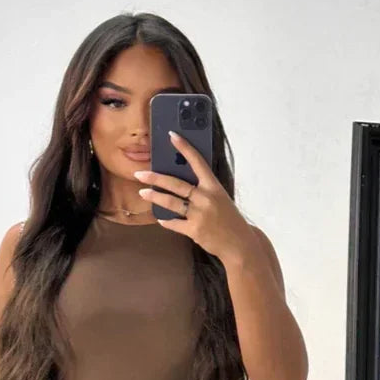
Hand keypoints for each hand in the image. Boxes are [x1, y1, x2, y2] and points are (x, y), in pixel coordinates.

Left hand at [133, 130, 250, 261]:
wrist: (239, 243)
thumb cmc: (228, 219)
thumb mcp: (220, 199)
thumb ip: (203, 190)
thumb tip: (181, 182)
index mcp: (213, 186)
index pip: (197, 162)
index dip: (184, 148)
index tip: (172, 136)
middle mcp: (206, 198)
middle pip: (176, 184)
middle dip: (155, 178)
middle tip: (140, 174)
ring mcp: (199, 214)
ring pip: (171, 202)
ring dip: (155, 197)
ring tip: (142, 193)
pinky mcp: (194, 230)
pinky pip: (174, 223)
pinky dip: (166, 221)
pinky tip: (160, 218)